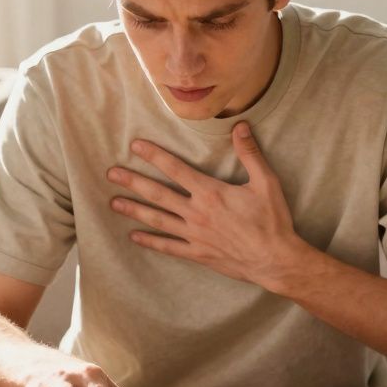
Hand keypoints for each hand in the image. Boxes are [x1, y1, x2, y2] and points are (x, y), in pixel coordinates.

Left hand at [106, 121, 306, 287]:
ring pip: (157, 220)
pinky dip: (150, 242)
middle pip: (158, 194)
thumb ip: (250, 154)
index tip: (135, 146)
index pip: (175, 169)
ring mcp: (194, 235)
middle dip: (133, 182)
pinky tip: (134, 237)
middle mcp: (196, 213)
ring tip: (113, 203)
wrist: (275, 260)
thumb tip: (241, 126)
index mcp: (210, 193)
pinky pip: (168, 247)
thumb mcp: (266, 183)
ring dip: (134, 210)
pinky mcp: (197, 254)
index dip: (154, 156)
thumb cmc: (272, 221)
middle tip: (111, 173)